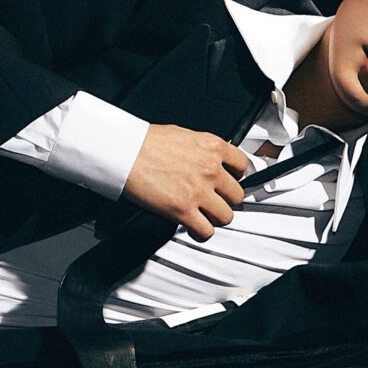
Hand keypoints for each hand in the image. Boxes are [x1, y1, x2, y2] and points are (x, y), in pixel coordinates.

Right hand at [122, 123, 252, 240]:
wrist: (124, 152)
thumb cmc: (144, 142)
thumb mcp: (182, 134)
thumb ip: (201, 148)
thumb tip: (205, 157)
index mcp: (212, 146)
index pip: (243, 165)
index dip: (236, 176)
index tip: (230, 181)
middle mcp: (210, 169)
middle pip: (237, 195)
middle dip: (226, 199)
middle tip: (214, 201)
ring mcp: (198, 191)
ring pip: (226, 216)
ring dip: (215, 218)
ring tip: (204, 216)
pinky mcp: (183, 210)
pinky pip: (206, 231)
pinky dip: (201, 233)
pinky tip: (194, 229)